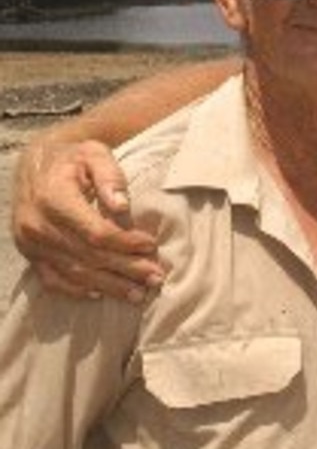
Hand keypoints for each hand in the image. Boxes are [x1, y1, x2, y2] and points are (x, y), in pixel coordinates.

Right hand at [11, 140, 164, 302]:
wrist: (36, 164)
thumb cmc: (73, 158)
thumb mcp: (94, 154)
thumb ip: (110, 176)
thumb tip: (122, 206)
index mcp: (54, 199)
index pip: (94, 232)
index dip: (125, 242)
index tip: (151, 245)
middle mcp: (38, 226)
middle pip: (88, 256)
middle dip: (125, 269)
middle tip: (155, 278)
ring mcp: (30, 244)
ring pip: (74, 272)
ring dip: (108, 285)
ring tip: (138, 294)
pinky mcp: (29, 255)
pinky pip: (52, 280)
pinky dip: (77, 290)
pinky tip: (101, 294)